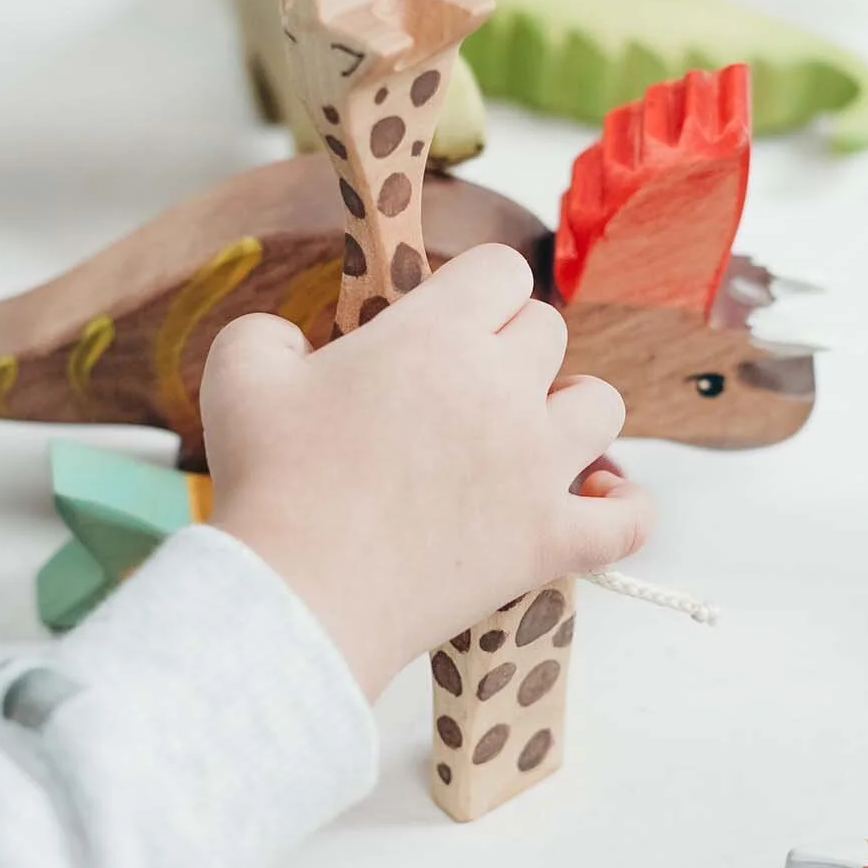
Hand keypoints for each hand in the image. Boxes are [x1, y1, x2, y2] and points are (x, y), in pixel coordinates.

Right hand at [201, 244, 653, 699]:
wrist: (298, 597)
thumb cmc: (270, 481)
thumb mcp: (240, 371)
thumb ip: (270, 330)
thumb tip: (297, 342)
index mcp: (438, 335)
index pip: (499, 270)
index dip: (473, 288)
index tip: (444, 318)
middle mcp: (503, 389)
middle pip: (547, 331)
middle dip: (507, 345)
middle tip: (458, 386)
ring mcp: (537, 467)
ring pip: (601, 406)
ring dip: (571, 409)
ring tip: (528, 431)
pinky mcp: (549, 540)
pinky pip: (627, 518)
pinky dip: (622, 507)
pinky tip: (598, 497)